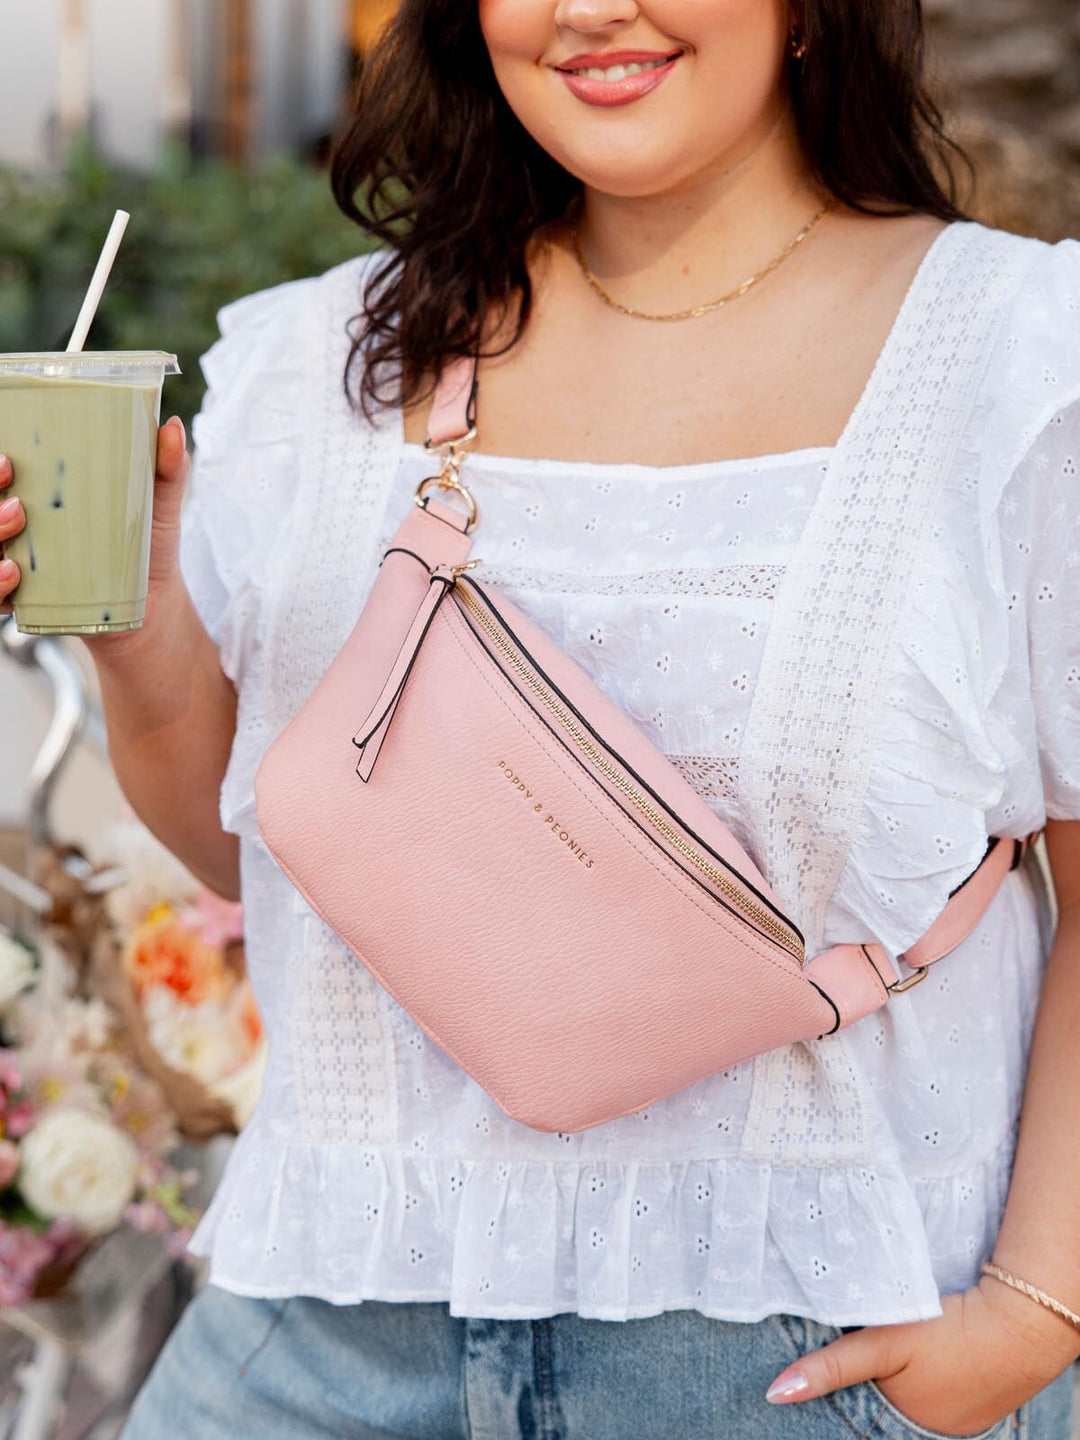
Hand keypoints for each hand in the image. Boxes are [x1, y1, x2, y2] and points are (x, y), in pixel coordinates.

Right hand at [0, 417, 192, 650]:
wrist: (156, 602)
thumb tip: (174, 427)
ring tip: (17, 530)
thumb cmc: (147, 542)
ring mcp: (20, 562)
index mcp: (38, 493)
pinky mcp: (29, 600)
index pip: (1, 478)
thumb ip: (168, 468)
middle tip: (19, 505)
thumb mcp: (158, 503)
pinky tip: (14, 576)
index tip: (7, 462)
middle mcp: (19, 525)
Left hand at [765, 1275, 1079, 1436]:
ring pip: (909, 1405)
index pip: (858, 1420)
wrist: (1021, 1324)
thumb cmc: (949, 1333)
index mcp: (904, 1432)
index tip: (826, 1378)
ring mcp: (958, 1425)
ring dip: (897, 1384)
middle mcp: (931, 1436)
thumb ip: (831, 1367)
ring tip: (899, 1355)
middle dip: (867, 1391)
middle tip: (865, 1357)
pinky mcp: (977, 1406)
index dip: (841, 1399)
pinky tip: (927, 1359)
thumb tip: (774, 1394)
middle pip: (884, 1412)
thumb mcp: (883, 1344)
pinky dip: (925, 1381)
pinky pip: (937, 1397)